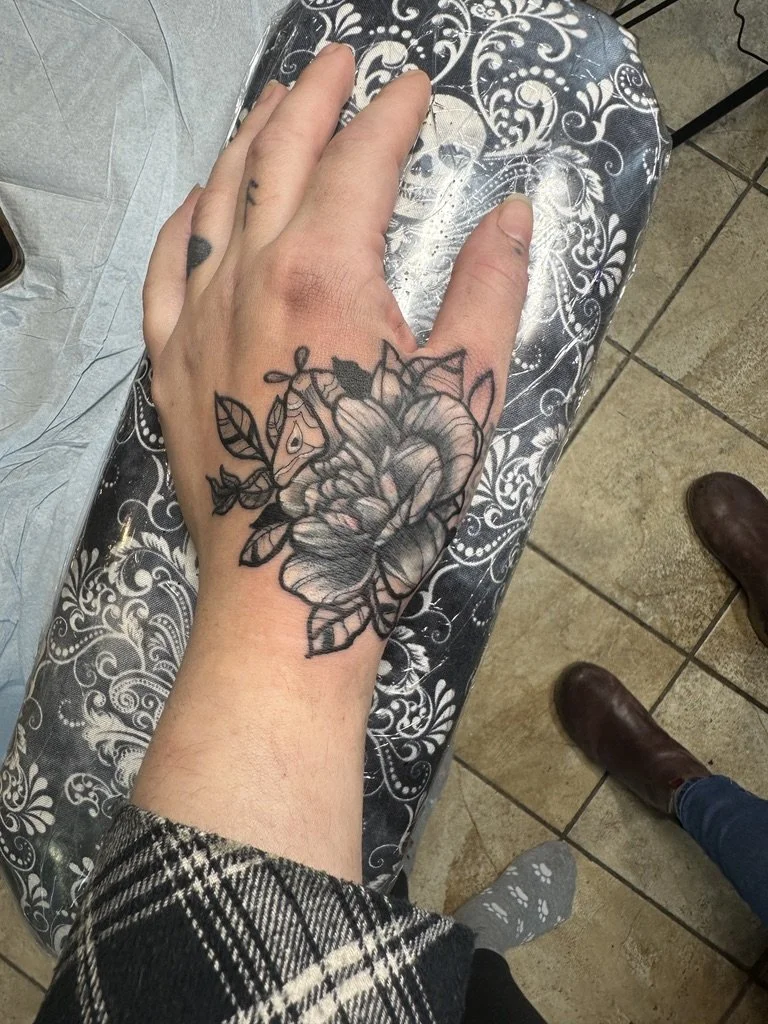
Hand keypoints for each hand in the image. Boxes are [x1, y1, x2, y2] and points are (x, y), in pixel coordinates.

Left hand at [134, 42, 531, 878]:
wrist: (292, 592)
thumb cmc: (388, 501)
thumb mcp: (465, 393)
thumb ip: (489, 291)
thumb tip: (508, 216)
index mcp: (329, 273)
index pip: (361, 157)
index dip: (393, 111)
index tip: (415, 87)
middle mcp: (250, 276)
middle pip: (277, 152)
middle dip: (315, 95)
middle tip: (342, 62)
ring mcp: (198, 318)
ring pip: (215, 196)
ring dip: (249, 138)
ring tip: (276, 106)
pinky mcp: (170, 364)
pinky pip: (165, 266)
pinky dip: (187, 217)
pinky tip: (201, 204)